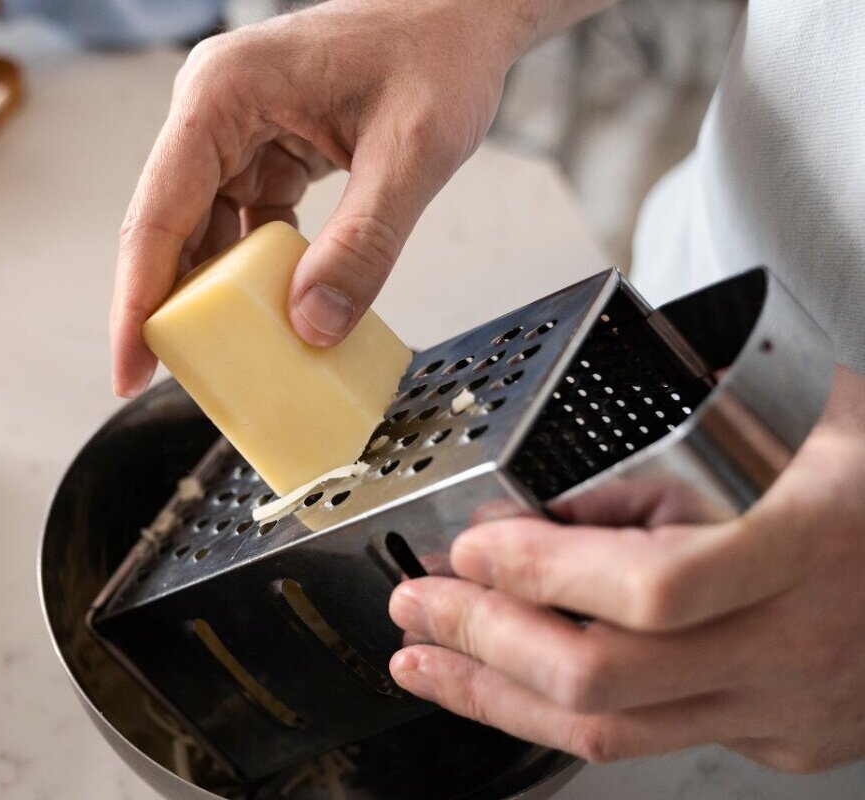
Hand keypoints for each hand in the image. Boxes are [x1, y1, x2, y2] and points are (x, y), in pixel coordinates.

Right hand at [110, 0, 611, 396]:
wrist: (463, 12)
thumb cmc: (437, 50)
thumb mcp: (413, 152)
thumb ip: (364, 243)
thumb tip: (312, 324)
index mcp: (224, 93)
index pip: (158, 211)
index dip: (138, 297)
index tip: (129, 365)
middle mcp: (214, 108)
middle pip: (168, 225)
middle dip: (169, 305)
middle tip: (168, 378)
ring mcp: (235, 128)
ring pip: (201, 229)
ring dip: (214, 292)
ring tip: (223, 357)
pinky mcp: (262, 148)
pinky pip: (241, 221)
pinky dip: (253, 271)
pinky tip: (270, 313)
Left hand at [387, 366, 864, 771]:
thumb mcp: (790, 420)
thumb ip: (666, 466)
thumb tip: (538, 511)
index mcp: (803, 542)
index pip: (649, 588)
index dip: (542, 572)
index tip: (471, 544)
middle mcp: (795, 641)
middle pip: (604, 678)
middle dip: (482, 640)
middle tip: (417, 604)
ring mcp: (790, 706)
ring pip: (614, 732)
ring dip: (495, 695)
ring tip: (426, 662)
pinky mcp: (782, 740)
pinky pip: (654, 739)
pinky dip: (564, 709)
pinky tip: (511, 685)